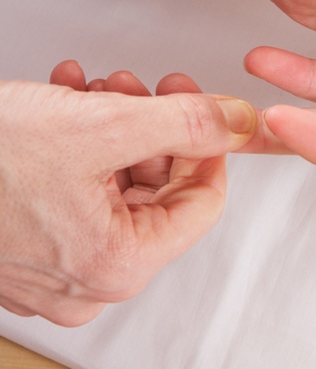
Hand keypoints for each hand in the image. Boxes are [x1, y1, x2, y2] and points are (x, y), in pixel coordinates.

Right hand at [0, 61, 256, 325]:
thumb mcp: (100, 125)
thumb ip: (186, 123)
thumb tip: (239, 123)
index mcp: (118, 266)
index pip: (203, 203)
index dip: (208, 146)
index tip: (205, 110)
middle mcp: (86, 282)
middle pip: (157, 191)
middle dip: (153, 127)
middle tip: (141, 86)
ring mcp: (51, 271)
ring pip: (115, 186)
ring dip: (114, 127)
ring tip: (92, 88)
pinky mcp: (22, 250)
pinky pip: (75, 194)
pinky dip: (77, 145)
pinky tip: (62, 101)